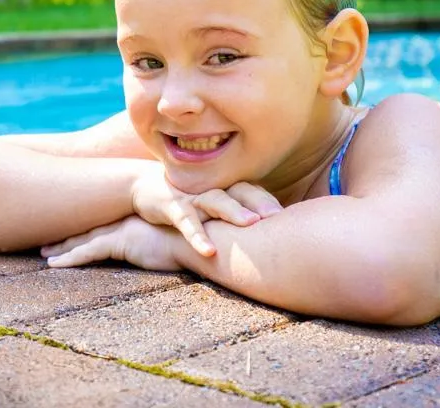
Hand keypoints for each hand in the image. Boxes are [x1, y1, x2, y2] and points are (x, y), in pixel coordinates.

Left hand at [41, 215, 184, 271]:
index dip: (87, 230)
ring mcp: (121, 231)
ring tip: (43, 256)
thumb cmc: (198, 241)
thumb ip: (168, 246)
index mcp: (136, 222)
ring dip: (62, 249)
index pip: (106, 227)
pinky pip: (88, 253)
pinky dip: (70, 259)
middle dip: (68, 238)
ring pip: (83, 241)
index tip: (72, 235)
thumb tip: (169, 254)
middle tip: (47, 244)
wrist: (204, 237)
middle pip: (90, 231)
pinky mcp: (120, 242)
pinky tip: (54, 265)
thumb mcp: (178, 243)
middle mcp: (125, 224)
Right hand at [130, 165, 282, 257]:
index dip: (271, 202)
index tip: (296, 217)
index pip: (254, 191)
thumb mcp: (212, 205)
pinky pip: (187, 222)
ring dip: (233, 211)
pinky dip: (197, 236)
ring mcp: (193, 196)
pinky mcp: (172, 206)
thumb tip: (268, 236)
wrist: (142, 187)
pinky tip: (209, 251)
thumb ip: (235, 214)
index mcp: (225, 188)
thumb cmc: (187, 201)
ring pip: (216, 200)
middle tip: (280, 217)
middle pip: (241, 191)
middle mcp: (213, 188)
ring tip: (251, 223)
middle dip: (261, 202)